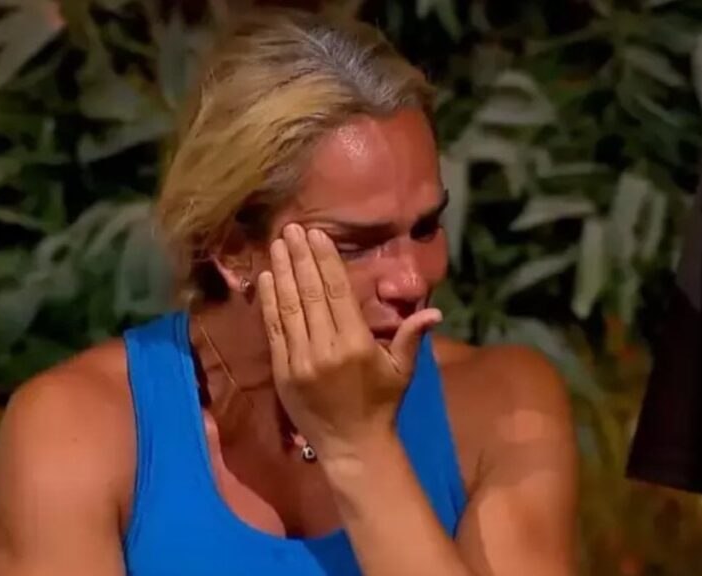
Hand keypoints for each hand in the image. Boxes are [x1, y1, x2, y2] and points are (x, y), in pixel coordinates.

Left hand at [258, 224, 441, 459]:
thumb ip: (411, 336)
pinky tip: (266, 279)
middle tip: (291, 228)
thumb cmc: (381, 404)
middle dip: (300, 258)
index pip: (337, 292)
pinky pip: (274, 330)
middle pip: (310, 293)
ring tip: (276, 244)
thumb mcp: (403, 371)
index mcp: (357, 344)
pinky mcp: (282, 372)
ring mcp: (300, 360)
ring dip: (281, 272)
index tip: (316, 235)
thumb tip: (435, 311)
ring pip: (289, 307)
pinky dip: (269, 302)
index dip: (325, 260)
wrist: (352, 446)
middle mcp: (326, 348)